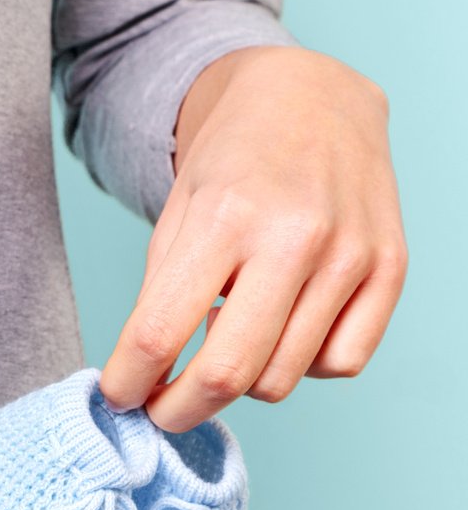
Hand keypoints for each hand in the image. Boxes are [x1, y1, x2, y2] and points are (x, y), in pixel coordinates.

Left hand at [99, 45, 406, 431]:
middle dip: (179, 410)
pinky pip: (340, 363)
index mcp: (224, 216)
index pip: (157, 333)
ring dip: (241, 381)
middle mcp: (295, 237)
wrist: (313, 100)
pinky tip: (284, 329)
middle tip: (160, 408)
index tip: (117, 396)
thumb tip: (140, 381)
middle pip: (227, 374)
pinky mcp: (392, 268)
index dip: (127, 383)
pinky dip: (304, 364)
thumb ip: (158, 296)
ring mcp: (351, 255)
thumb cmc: (234, 163)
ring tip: (226, 340)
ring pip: (282, 379)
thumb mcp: (176, 214)